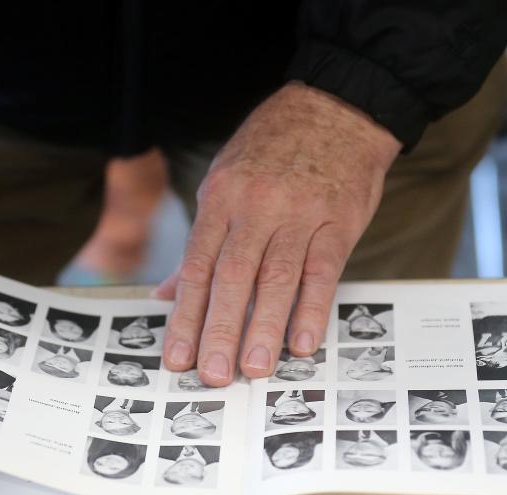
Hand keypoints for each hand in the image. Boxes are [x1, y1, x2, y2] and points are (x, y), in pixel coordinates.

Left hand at [155, 82, 400, 385]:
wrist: (336, 108)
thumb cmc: (274, 150)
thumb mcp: (225, 180)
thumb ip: (202, 242)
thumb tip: (168, 292)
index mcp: (221, 199)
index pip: (197, 267)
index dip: (185, 315)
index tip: (177, 356)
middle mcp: (255, 207)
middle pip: (232, 277)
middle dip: (219, 330)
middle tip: (212, 375)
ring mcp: (298, 214)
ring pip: (276, 278)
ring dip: (263, 328)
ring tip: (254, 370)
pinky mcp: (337, 222)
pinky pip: (323, 270)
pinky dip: (312, 308)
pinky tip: (303, 342)